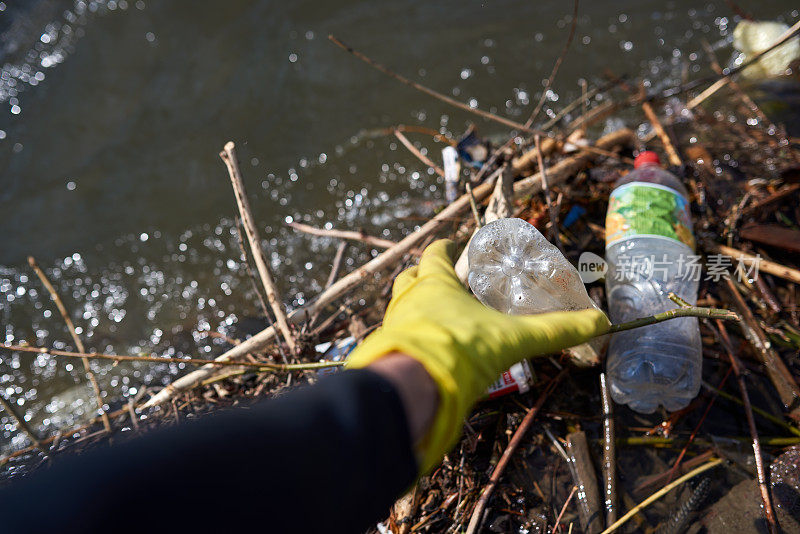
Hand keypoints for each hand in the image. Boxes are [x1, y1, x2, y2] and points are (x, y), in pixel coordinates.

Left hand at [346, 239, 609, 473]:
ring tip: (438, 317)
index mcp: (435, 283)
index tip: (454, 246)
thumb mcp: (514, 338)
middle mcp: (408, 299)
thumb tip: (599, 322)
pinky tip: (429, 351)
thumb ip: (554, 331)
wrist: (416, 387)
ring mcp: (394, 325)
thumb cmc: (463, 349)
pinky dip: (412, 338)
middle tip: (446, 283)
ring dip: (416, 307)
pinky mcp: (387, 352)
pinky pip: (398, 337)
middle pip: (410, 277)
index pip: (436, 254)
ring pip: (400, 307)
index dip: (446, 249)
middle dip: (426, 276)